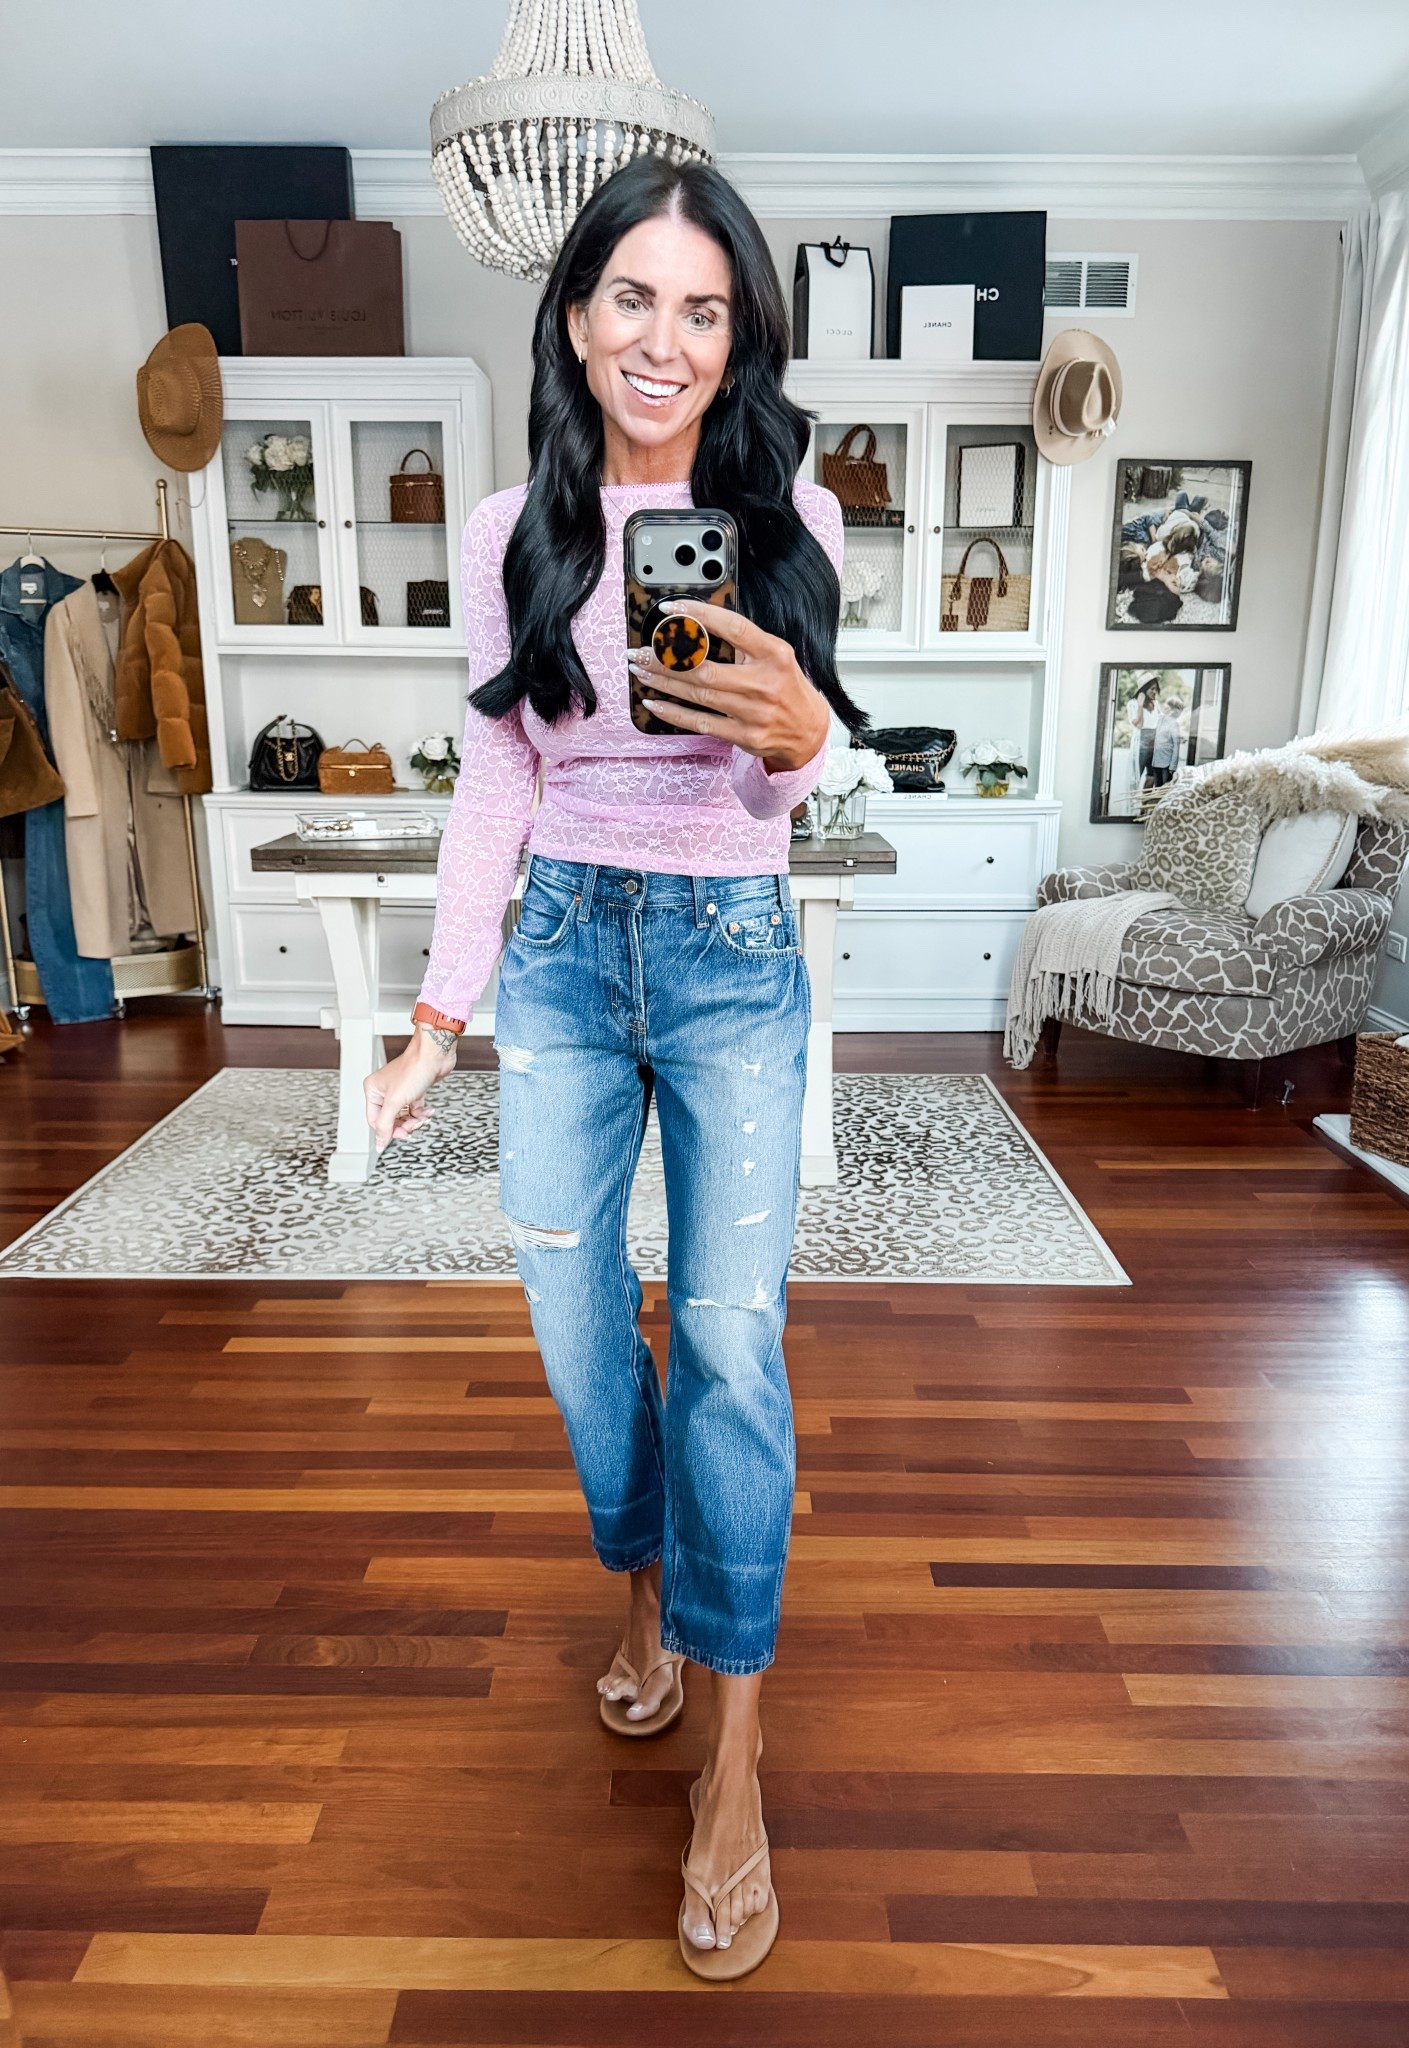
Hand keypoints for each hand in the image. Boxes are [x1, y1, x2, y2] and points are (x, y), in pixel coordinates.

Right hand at [364, 1028, 456, 1154]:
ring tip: (422, 1119)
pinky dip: (422, 1113)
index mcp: (373, 1090)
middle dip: (404, 1126)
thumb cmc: (414, 1068)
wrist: (435, 1055)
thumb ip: (385, 1125)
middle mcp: (385, 1090)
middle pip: (391, 1120)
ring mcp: (400, 1091)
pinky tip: (428, 1112)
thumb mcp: (394, 1101)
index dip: (388, 1131)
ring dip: (415, 1121)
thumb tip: (380, 1143)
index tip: (399, 1137)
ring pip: (404, 1116)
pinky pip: (415, 1109)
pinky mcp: (414, 1091)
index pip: (375, 1121)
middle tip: (413, 1127)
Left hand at [629, 600, 830, 771]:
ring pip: (698, 694)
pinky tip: (655, 704)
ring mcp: (753, 712)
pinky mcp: (744, 735)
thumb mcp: (776, 656)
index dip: (699, 616)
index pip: (732, 627)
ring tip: (641, 671)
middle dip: (665, 659)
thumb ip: (744, 642)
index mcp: (773, 654)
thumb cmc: (786, 687)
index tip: (671, 609)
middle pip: (704, 668)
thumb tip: (697, 626)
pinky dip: (673, 713)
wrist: (808, 731)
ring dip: (663, 682)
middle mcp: (763, 683)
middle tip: (640, 652)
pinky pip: (700, 722)